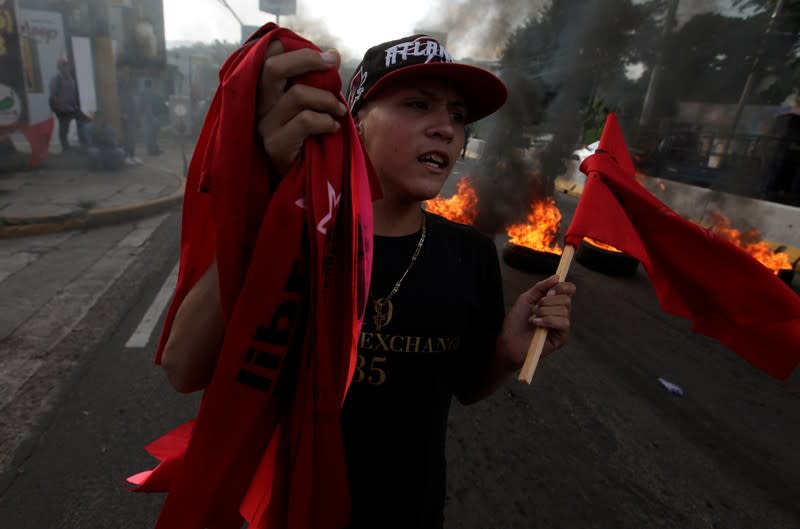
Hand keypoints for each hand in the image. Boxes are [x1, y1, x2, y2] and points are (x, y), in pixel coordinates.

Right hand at [256, 41, 347, 175]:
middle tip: (332, 62)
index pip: (266, 60)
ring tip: (340, 111)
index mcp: (264, 94)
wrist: (299, 185)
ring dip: (327, 100)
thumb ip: (316, 83)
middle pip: (273, 68)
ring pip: (297, 95)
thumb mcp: (310, 108)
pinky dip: (326, 121)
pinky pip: (305, 121)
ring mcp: (263, 126)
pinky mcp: (275, 145)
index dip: (287, 49)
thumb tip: (333, 54)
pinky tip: (333, 128)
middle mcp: (258, 106)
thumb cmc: (308, 142)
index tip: (321, 53)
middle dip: (306, 59)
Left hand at [497, 274, 575, 369]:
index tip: (548, 291)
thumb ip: (540, 287)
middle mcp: (561, 313)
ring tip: (534, 319)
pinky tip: (537, 325)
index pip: (569, 290)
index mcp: (554, 302)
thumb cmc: (516, 322)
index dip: (562, 287)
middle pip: (566, 299)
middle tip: (536, 308)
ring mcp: (562, 326)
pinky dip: (549, 321)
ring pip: (564, 310)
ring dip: (545, 312)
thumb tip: (557, 277)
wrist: (509, 341)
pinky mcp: (562, 337)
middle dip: (548, 301)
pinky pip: (563, 323)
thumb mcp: (526, 299)